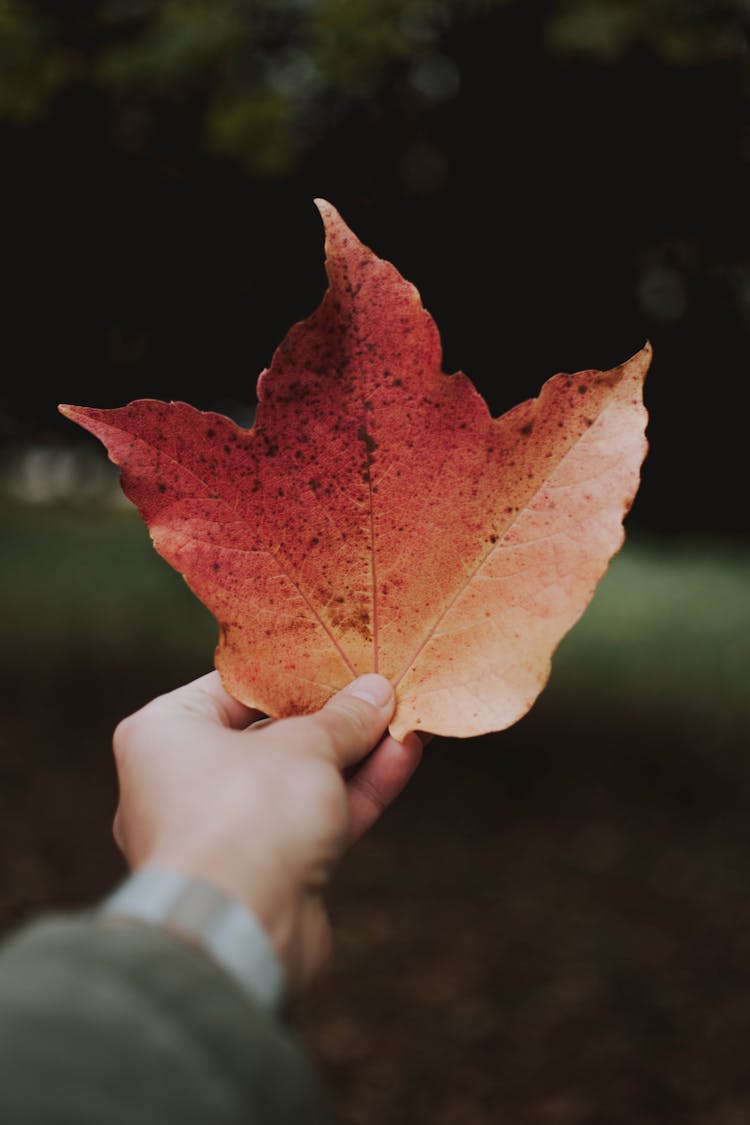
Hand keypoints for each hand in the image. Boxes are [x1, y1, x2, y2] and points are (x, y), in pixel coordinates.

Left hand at [111, 672, 422, 991]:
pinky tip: (404, 755)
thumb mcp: (303, 746)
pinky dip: (357, 790)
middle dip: (333, 714)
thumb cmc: (245, 814)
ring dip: (356, 751)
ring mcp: (227, 830)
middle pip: (271, 734)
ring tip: (407, 715)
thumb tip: (376, 691)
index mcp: (163, 734)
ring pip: (301, 779)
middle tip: (382, 685)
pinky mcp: (266, 870)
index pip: (231, 686)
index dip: (289, 670)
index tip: (337, 653)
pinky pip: (316, 817)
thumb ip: (343, 716)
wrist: (237, 935)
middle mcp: (185, 781)